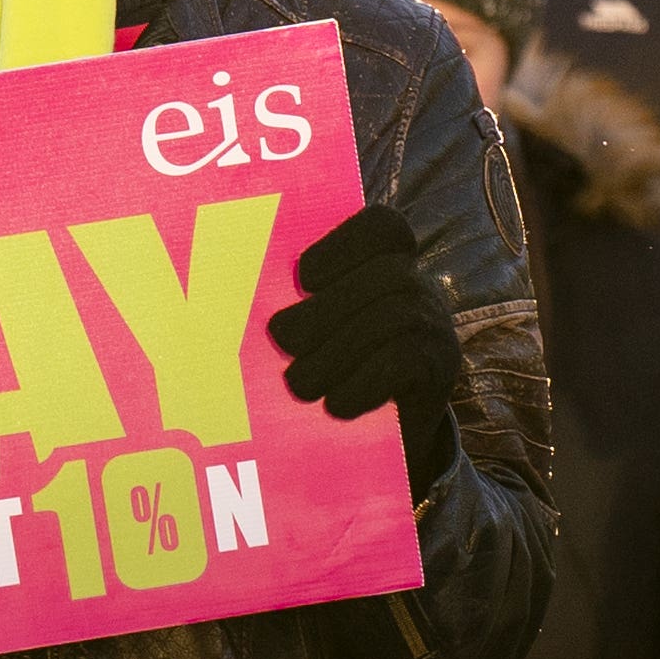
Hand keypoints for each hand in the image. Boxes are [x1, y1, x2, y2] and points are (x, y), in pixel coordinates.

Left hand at [266, 204, 460, 493]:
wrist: (377, 432)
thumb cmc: (324, 363)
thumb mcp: (308, 327)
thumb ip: (284, 301)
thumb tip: (218, 302)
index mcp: (381, 262)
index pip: (382, 225)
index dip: (344, 243)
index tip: (304, 277)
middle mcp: (417, 286)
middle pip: (385, 276)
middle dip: (326, 310)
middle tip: (281, 340)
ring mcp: (435, 326)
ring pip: (393, 318)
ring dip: (337, 352)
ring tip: (299, 384)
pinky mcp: (441, 369)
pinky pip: (407, 362)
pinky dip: (364, 384)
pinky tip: (336, 405)